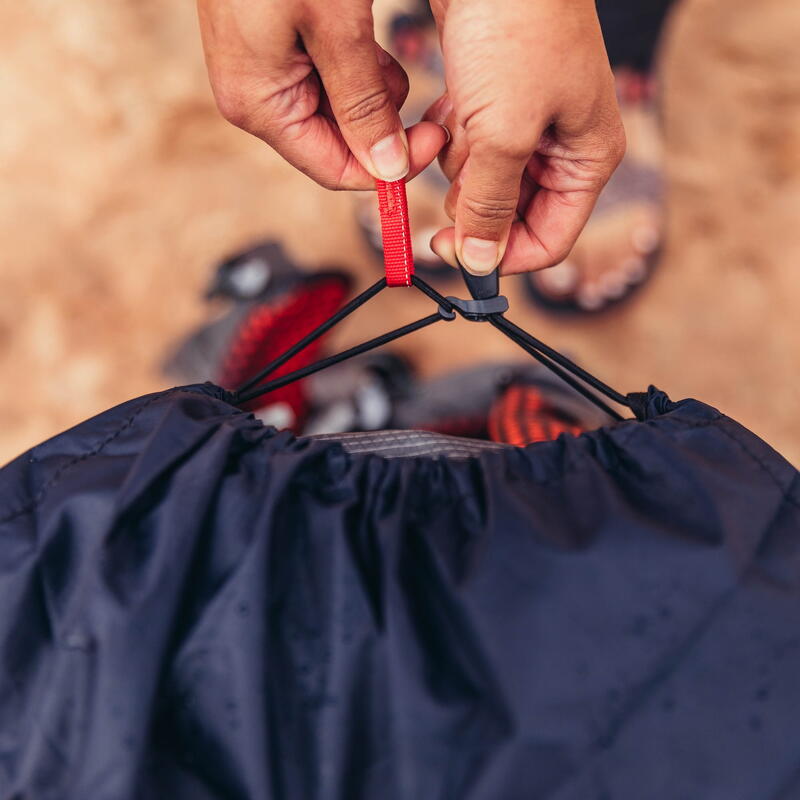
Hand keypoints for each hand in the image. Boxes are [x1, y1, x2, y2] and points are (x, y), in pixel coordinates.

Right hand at [197, 0, 446, 189]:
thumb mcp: (337, 26)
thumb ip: (364, 103)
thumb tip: (390, 169)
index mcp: (260, 104)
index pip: (333, 169)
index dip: (388, 167)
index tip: (432, 140)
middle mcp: (255, 98)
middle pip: (334, 143)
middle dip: (381, 127)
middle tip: (423, 99)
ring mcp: (261, 71)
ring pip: (334, 112)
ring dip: (372, 96)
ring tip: (384, 53)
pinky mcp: (273, 46)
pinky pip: (324, 78)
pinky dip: (356, 69)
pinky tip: (368, 42)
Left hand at [425, 0, 625, 274]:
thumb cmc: (517, 28)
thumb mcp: (504, 132)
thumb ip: (492, 203)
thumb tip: (481, 261)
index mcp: (586, 160)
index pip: (548, 241)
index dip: (501, 256)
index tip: (454, 252)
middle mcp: (561, 147)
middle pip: (512, 213)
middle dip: (476, 204)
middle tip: (450, 182)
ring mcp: (528, 123)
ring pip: (484, 182)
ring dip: (460, 167)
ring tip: (461, 123)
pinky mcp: (496, 101)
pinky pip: (468, 146)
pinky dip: (452, 136)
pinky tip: (453, 104)